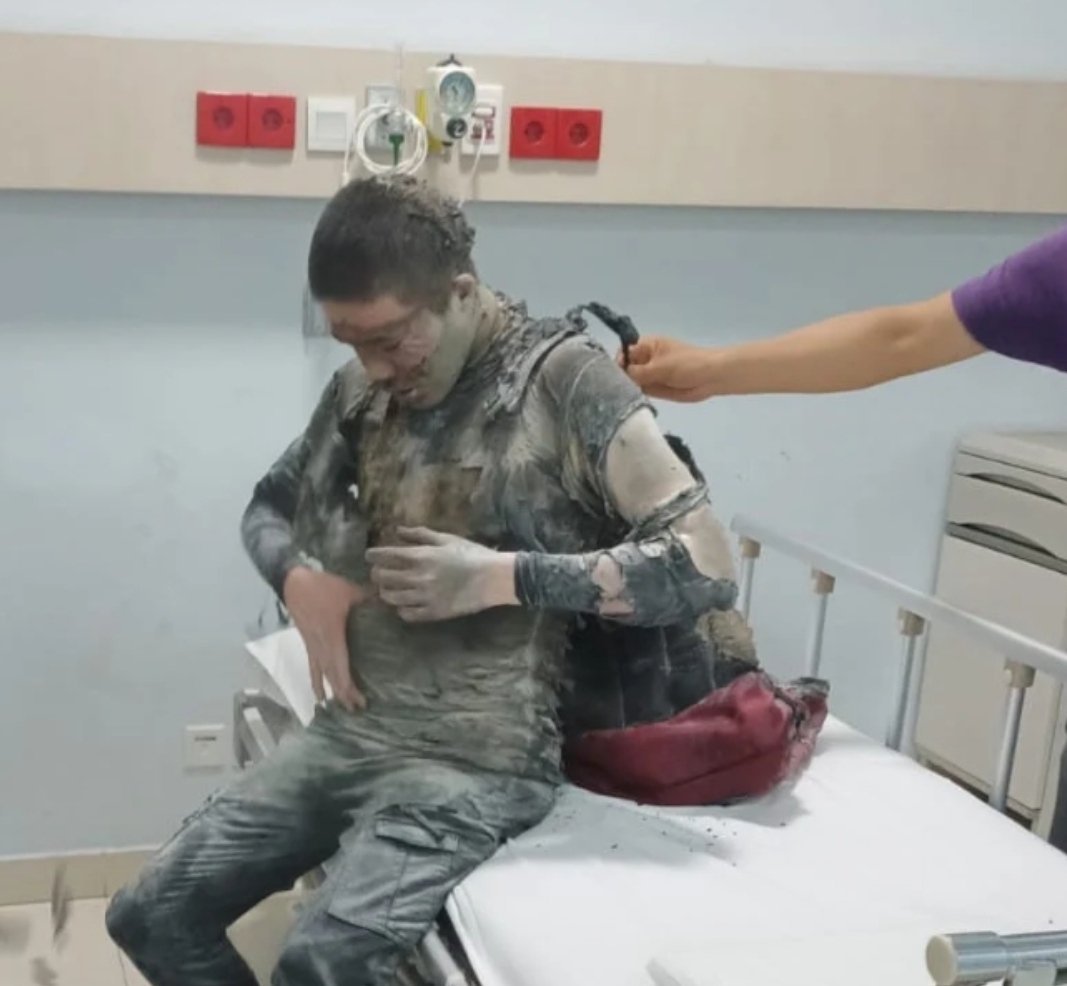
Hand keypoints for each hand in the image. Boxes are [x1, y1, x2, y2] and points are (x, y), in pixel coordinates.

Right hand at [282, 566, 369, 711]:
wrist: (293, 582)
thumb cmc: (322, 587)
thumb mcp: (349, 591)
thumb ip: (370, 598)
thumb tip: (391, 601)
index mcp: (333, 636)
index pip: (341, 668)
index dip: (349, 687)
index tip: (360, 701)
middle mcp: (321, 646)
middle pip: (332, 676)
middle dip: (344, 694)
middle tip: (357, 709)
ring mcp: (312, 646)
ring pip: (321, 674)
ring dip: (331, 691)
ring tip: (339, 708)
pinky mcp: (307, 642)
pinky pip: (313, 666)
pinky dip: (316, 681)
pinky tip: (319, 694)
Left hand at [366, 527, 516, 622]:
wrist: (493, 578)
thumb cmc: (472, 554)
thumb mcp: (447, 539)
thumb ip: (420, 535)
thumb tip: (397, 530)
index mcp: (422, 556)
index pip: (386, 555)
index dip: (373, 555)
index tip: (369, 556)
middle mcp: (419, 577)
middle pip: (383, 578)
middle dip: (376, 574)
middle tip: (378, 573)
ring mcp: (425, 597)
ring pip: (392, 598)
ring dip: (386, 592)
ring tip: (388, 589)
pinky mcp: (433, 613)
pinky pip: (407, 614)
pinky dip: (401, 609)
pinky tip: (404, 604)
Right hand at [618, 336, 720, 401]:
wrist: (711, 378)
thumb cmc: (688, 364)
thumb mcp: (660, 366)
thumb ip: (638, 372)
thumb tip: (619, 377)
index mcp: (646, 345)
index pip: (624, 351)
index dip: (618, 362)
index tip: (616, 376)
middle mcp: (645, 359)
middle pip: (625, 367)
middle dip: (621, 378)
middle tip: (617, 390)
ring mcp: (650, 374)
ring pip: (631, 381)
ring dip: (628, 388)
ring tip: (622, 398)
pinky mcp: (655, 388)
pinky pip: (640, 391)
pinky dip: (636, 395)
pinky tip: (630, 401)